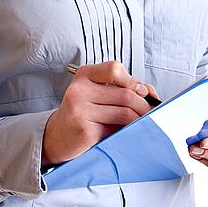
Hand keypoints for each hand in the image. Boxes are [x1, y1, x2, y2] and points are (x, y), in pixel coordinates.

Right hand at [42, 61, 157, 166]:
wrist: (56, 137)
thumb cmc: (83, 112)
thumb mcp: (99, 92)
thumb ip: (123, 87)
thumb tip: (149, 91)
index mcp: (84, 75)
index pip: (114, 69)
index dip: (133, 80)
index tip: (142, 91)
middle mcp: (79, 90)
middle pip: (125, 93)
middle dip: (144, 104)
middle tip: (151, 111)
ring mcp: (79, 110)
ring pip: (124, 111)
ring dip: (139, 118)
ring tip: (143, 121)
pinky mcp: (84, 131)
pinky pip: (116, 128)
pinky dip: (128, 130)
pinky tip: (127, 131)